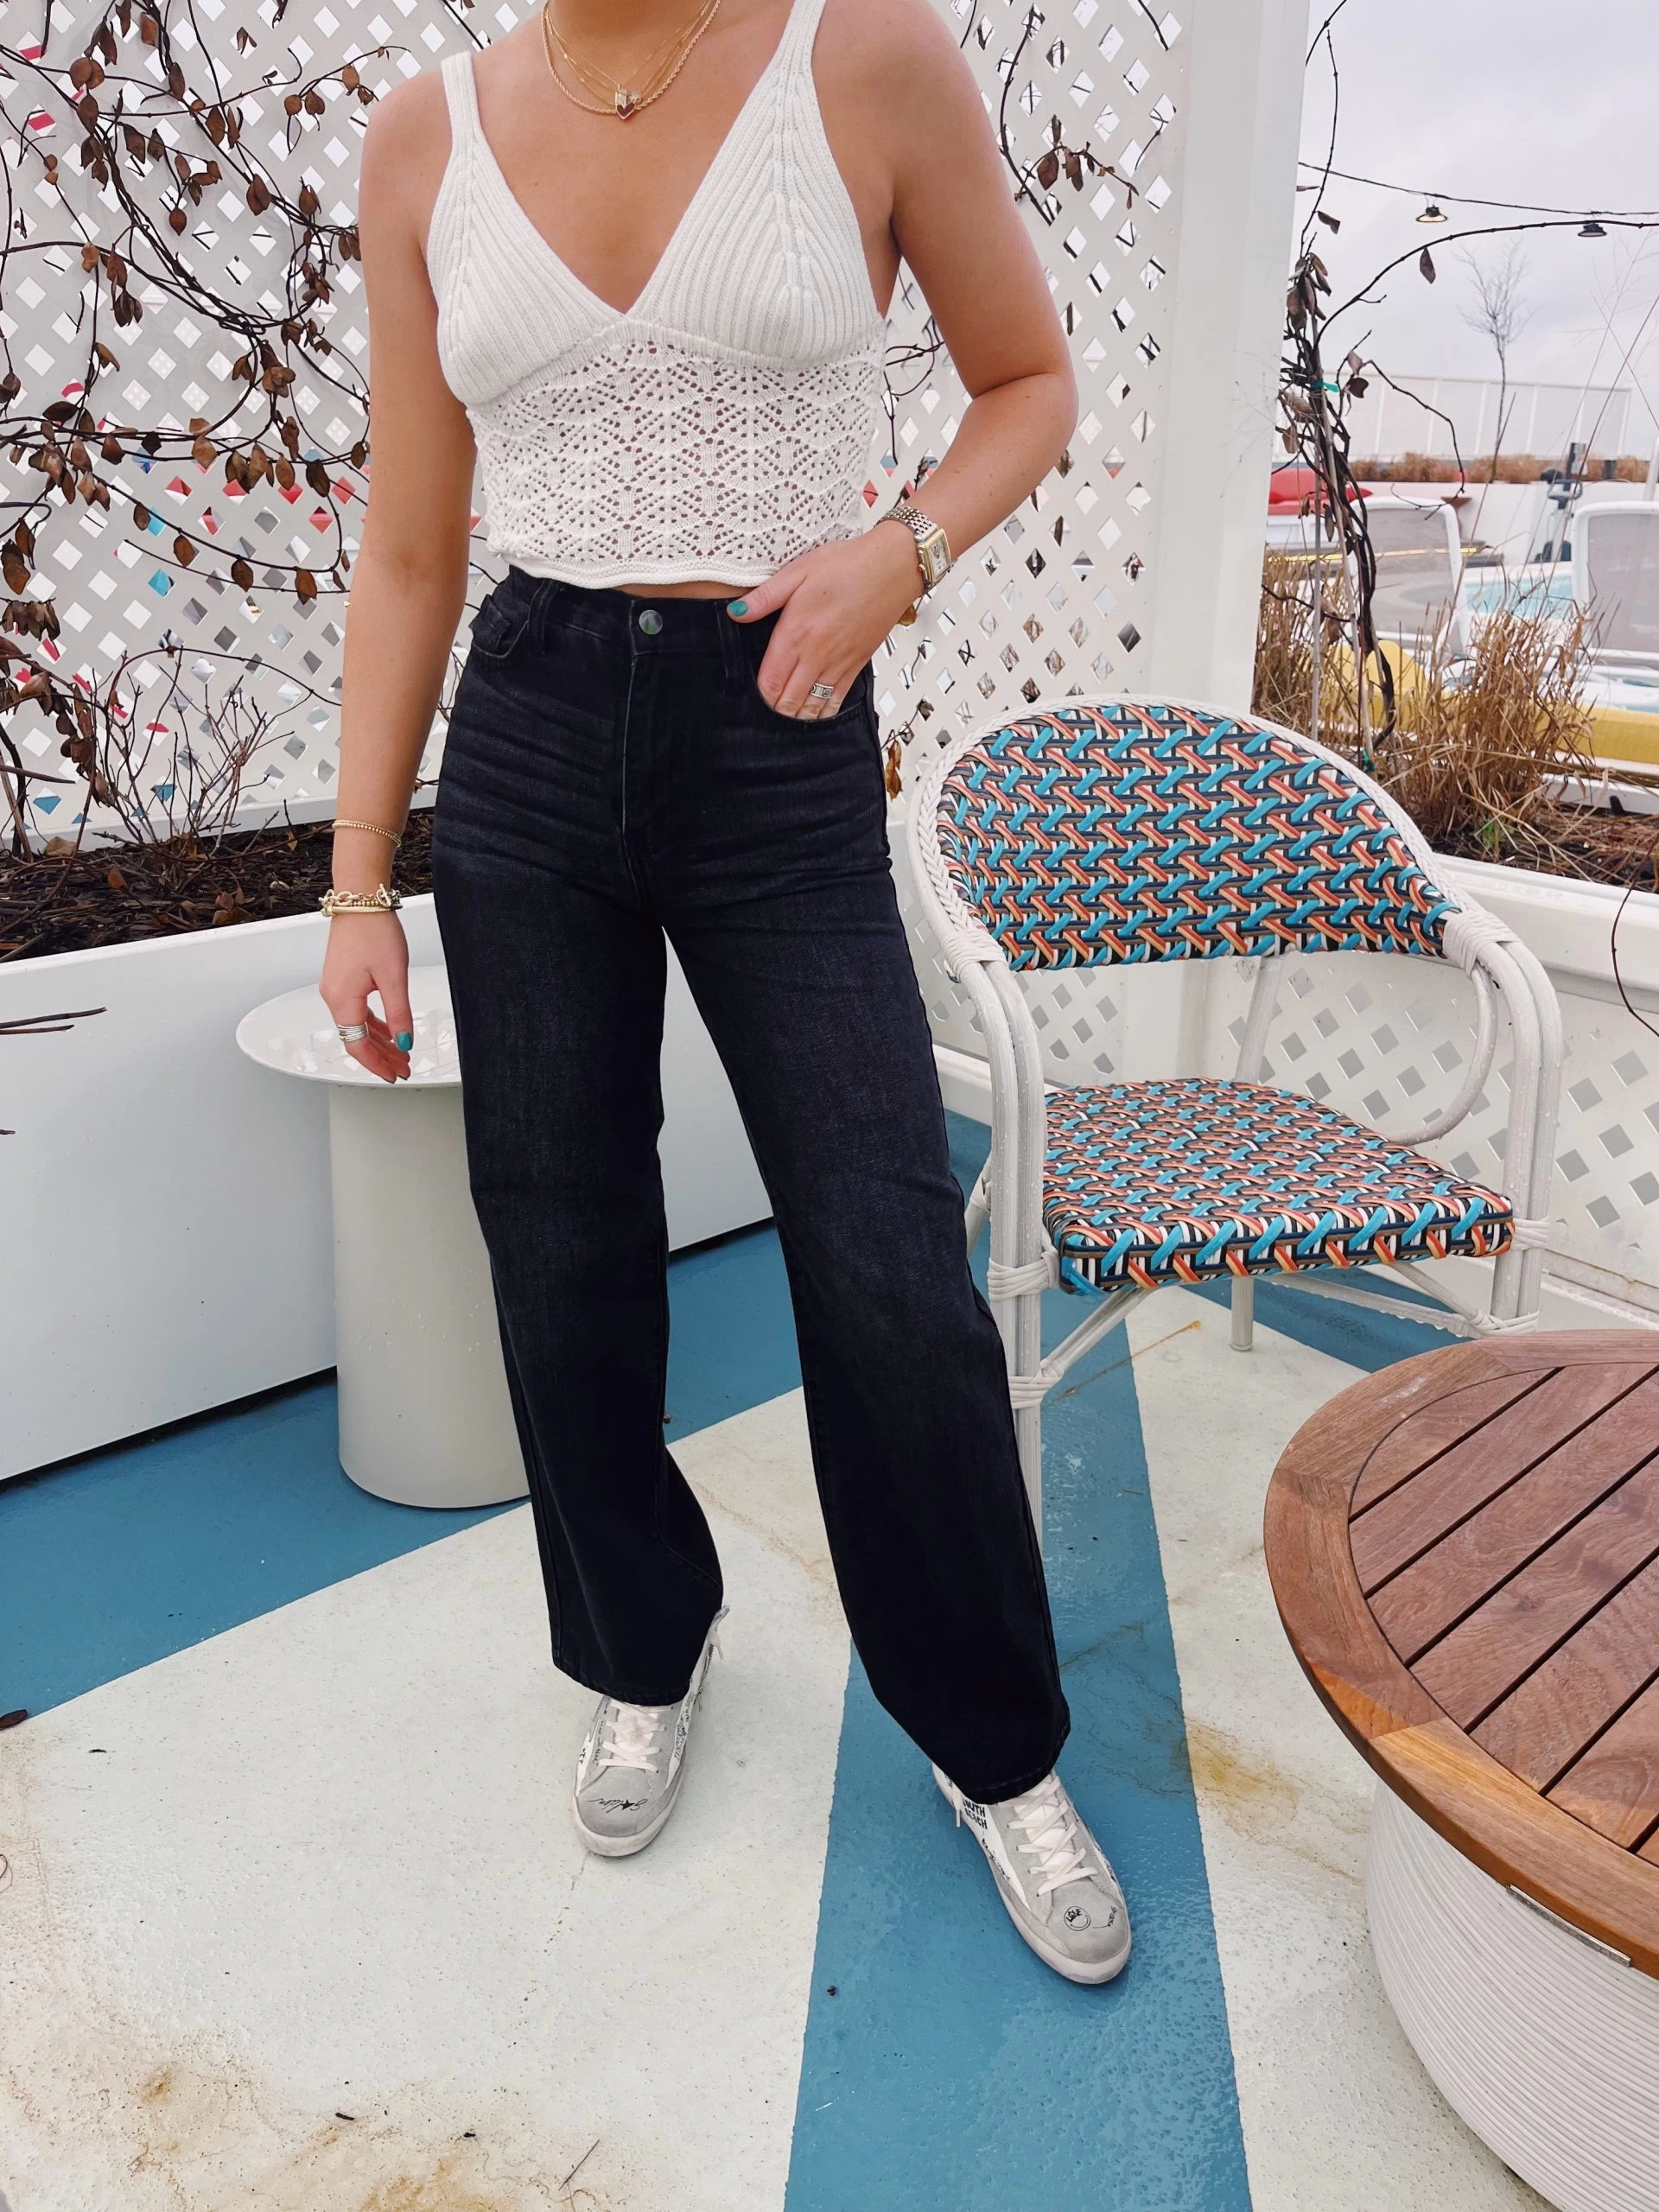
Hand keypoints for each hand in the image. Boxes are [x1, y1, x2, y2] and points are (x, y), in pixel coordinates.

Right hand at [320, 909, 412, 1082]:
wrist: (360, 900)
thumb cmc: (374, 931)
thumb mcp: (394, 977)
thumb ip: (399, 1014)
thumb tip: (404, 1043)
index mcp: (342, 999)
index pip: (357, 1045)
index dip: (377, 1064)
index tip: (395, 1075)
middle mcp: (333, 996)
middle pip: (356, 1038)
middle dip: (381, 1056)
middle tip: (405, 1068)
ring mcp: (336, 988)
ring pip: (357, 1025)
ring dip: (379, 1041)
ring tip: (402, 1053)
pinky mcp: (342, 979)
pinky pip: (357, 1011)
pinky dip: (374, 1024)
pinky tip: (390, 1032)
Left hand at [727, 521, 922, 717]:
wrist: (892, 568)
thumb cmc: (848, 565)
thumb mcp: (797, 572)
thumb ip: (764, 597)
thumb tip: (735, 612)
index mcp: (796, 633)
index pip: (770, 682)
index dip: (759, 695)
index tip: (753, 694)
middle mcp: (816, 655)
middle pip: (788, 701)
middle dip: (775, 708)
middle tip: (768, 706)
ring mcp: (838, 663)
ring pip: (812, 706)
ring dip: (798, 714)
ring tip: (788, 712)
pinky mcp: (857, 664)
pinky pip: (837, 699)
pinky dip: (824, 711)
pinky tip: (816, 710)